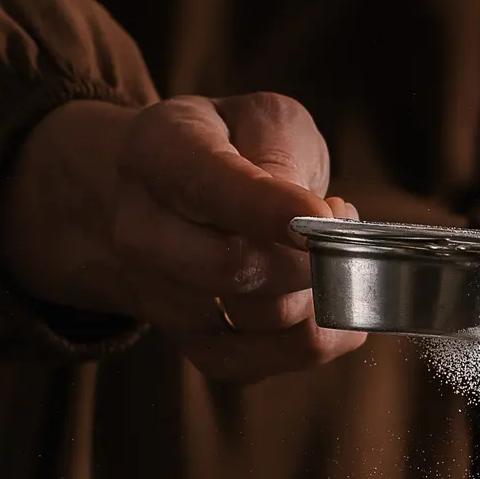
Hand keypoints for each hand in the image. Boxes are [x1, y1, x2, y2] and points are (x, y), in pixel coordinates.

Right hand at [0, 91, 367, 382]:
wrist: (172, 200)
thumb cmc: (232, 150)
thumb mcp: (261, 120)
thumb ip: (284, 156)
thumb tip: (314, 220)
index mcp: (155, 154)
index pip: (207, 188)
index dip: (270, 208)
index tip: (326, 212)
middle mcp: (142, 233)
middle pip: (232, 268)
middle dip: (309, 253)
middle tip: (337, 223)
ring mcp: (164, 301)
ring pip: (266, 318)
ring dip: (321, 286)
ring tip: (321, 247)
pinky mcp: (204, 351)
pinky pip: (281, 358)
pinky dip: (326, 330)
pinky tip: (324, 293)